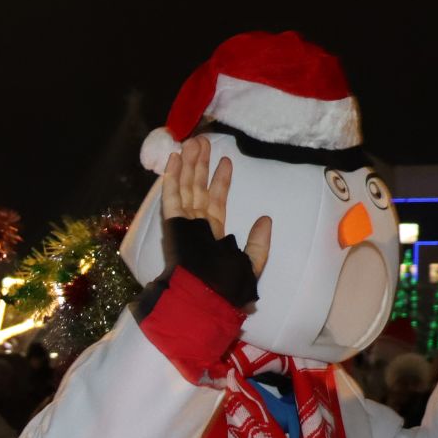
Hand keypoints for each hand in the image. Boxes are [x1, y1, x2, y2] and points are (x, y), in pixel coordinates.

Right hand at [162, 135, 272, 279]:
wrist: (205, 296)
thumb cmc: (227, 285)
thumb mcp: (252, 263)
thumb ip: (259, 242)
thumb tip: (266, 219)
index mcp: (214, 234)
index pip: (217, 200)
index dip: (221, 180)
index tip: (227, 161)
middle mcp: (197, 225)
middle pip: (198, 188)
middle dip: (200, 165)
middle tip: (202, 141)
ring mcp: (184, 223)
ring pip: (185, 187)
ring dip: (188, 164)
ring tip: (191, 141)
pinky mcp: (174, 224)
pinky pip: (172, 196)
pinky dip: (171, 177)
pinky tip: (173, 159)